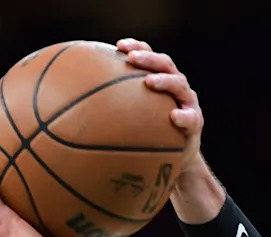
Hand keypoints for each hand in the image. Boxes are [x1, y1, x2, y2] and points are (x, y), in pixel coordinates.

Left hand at [116, 38, 203, 174]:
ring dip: (165, 81)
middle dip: (148, 59)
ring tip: (149, 82)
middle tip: (131, 59)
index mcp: (160, 79)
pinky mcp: (195, 122)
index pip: (150, 56)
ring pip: (179, 85)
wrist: (175, 156)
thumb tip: (76, 110)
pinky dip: (183, 116)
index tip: (119, 46)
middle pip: (165, 64)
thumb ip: (113, 109)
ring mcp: (187, 102)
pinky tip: (173, 117)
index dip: (137, 48)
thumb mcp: (131, 118)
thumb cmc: (149, 132)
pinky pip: (191, 118)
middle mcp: (175, 86)